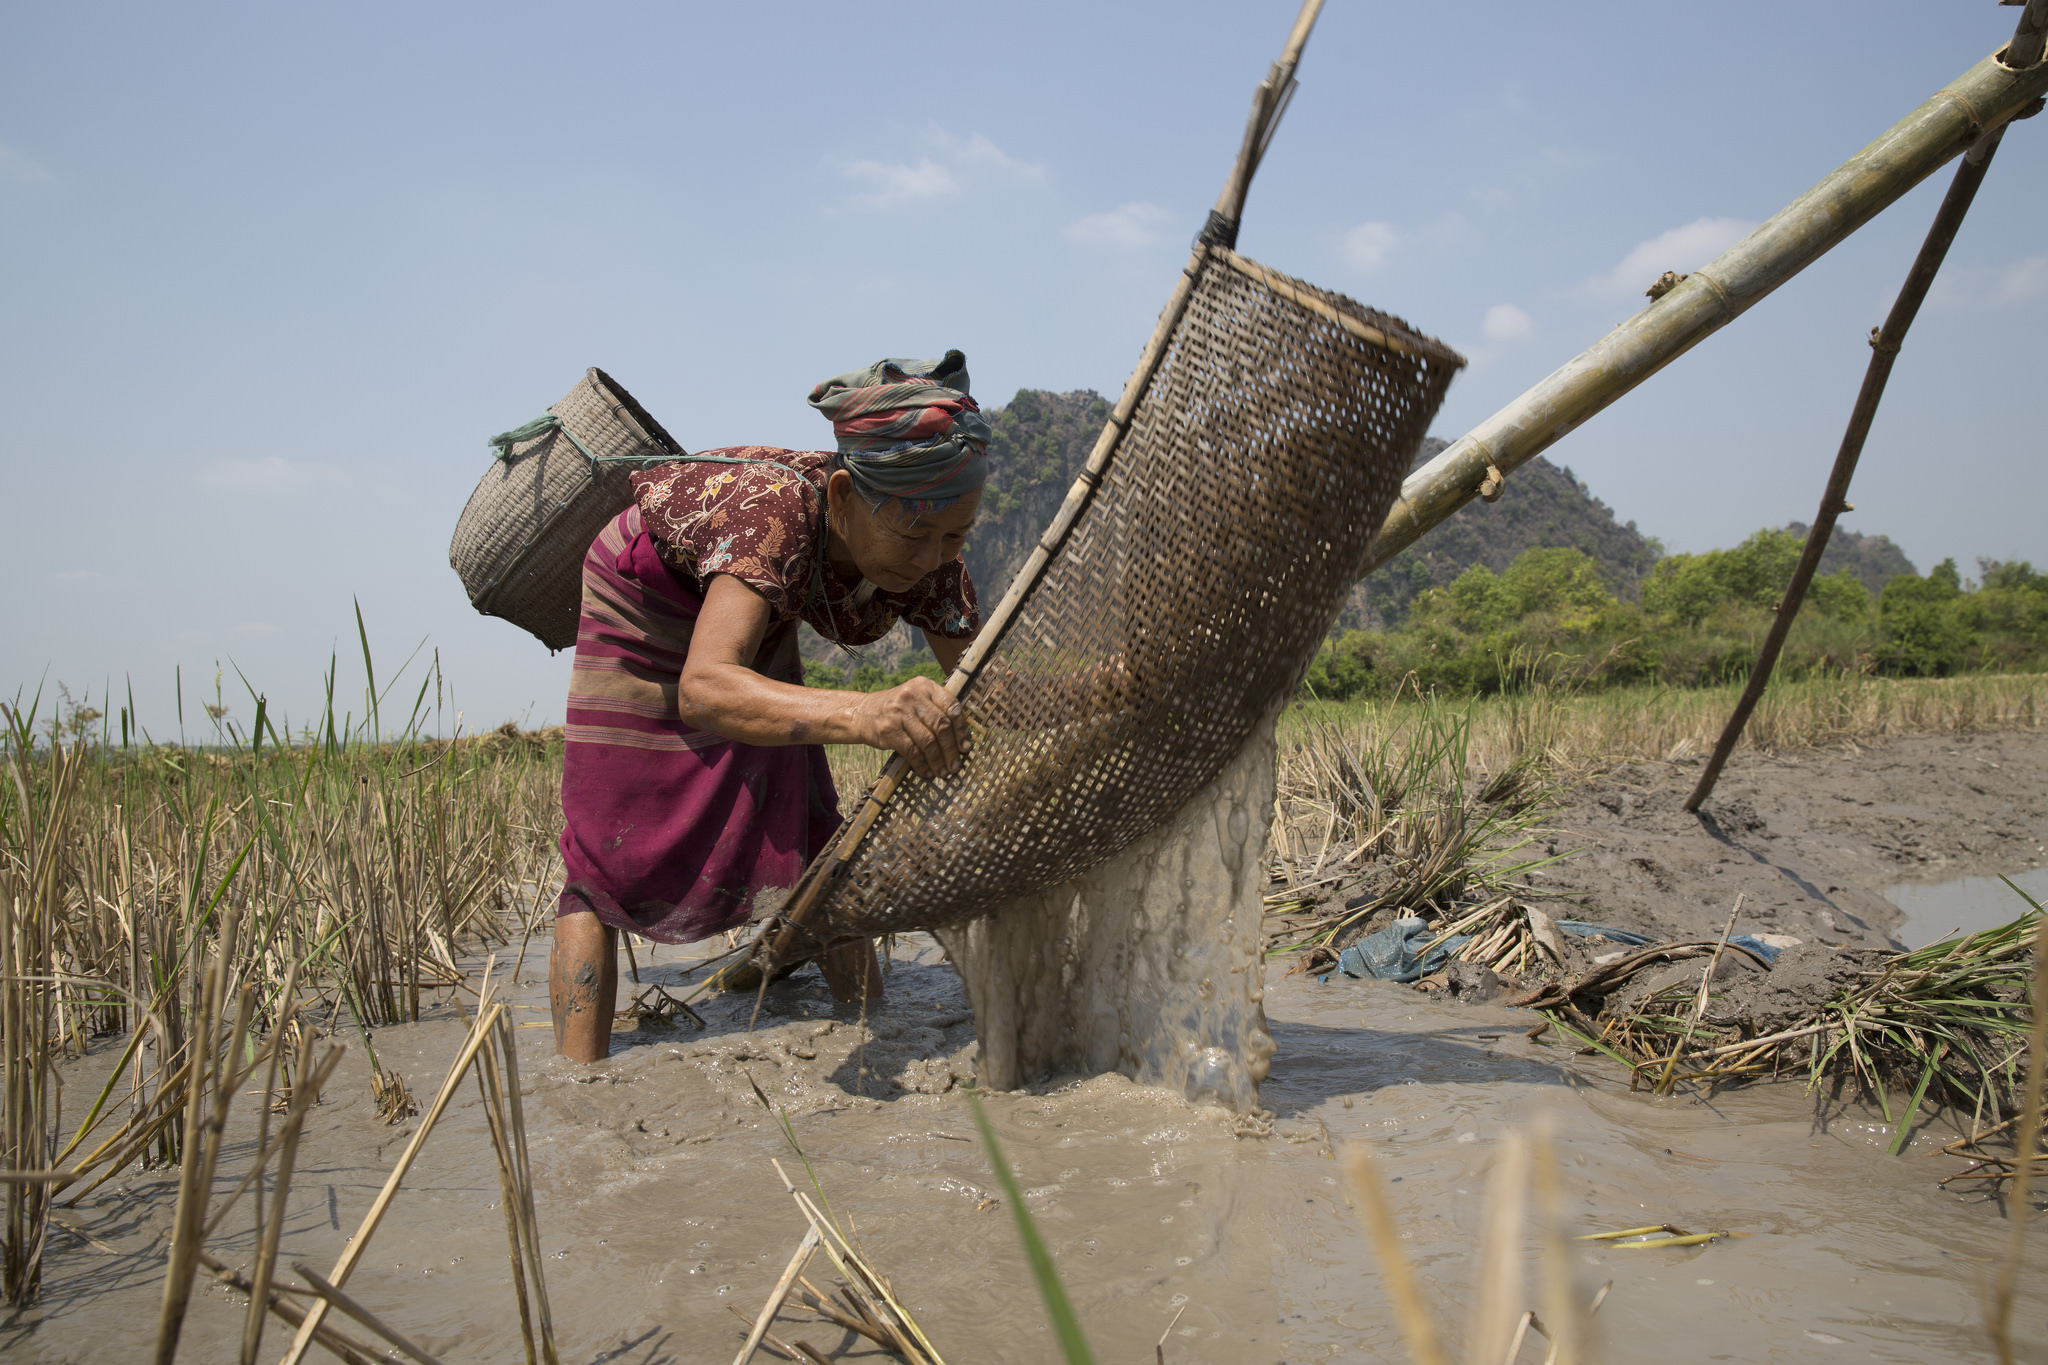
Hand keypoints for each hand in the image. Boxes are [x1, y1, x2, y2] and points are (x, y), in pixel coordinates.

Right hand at [856, 677, 971, 779]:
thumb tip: (963, 740)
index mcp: (925, 685)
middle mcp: (912, 695)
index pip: (951, 707)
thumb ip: (937, 710)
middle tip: (956, 765)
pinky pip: (912, 751)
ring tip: (943, 772)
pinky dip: (922, 765)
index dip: (961, 729)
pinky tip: (927, 772)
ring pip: (928, 741)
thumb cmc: (897, 709)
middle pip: (941, 725)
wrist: (862, 712)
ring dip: (938, 760)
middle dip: (951, 749)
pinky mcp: (889, 730)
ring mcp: (899, 712)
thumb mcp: (917, 699)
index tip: (965, 747)